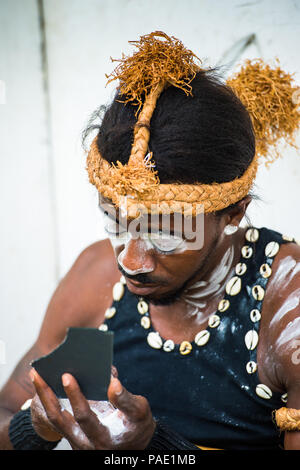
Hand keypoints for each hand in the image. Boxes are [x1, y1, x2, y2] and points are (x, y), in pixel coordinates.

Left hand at [29, 368, 155, 449]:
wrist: (134, 446)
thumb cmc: (137, 426)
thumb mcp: (140, 412)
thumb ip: (126, 399)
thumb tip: (112, 381)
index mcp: (103, 438)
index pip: (84, 416)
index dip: (75, 396)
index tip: (66, 376)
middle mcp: (85, 443)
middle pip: (58, 418)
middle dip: (46, 394)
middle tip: (37, 373)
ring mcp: (76, 441)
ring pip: (54, 419)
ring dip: (43, 396)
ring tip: (36, 375)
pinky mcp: (73, 435)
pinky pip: (57, 419)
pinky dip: (49, 400)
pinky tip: (46, 384)